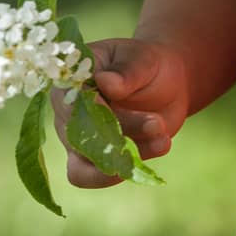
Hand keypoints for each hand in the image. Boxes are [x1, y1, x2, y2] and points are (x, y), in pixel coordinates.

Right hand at [50, 38, 189, 189]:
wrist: (168, 84)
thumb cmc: (146, 64)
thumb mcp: (142, 59)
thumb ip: (126, 71)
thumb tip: (106, 82)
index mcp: (71, 82)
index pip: (67, 102)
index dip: (89, 109)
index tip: (116, 104)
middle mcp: (68, 116)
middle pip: (79, 137)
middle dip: (118, 135)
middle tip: (156, 123)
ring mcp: (82, 141)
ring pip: (87, 165)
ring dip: (126, 157)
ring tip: (162, 138)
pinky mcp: (102, 160)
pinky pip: (104, 176)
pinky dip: (133, 167)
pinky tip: (161, 146)